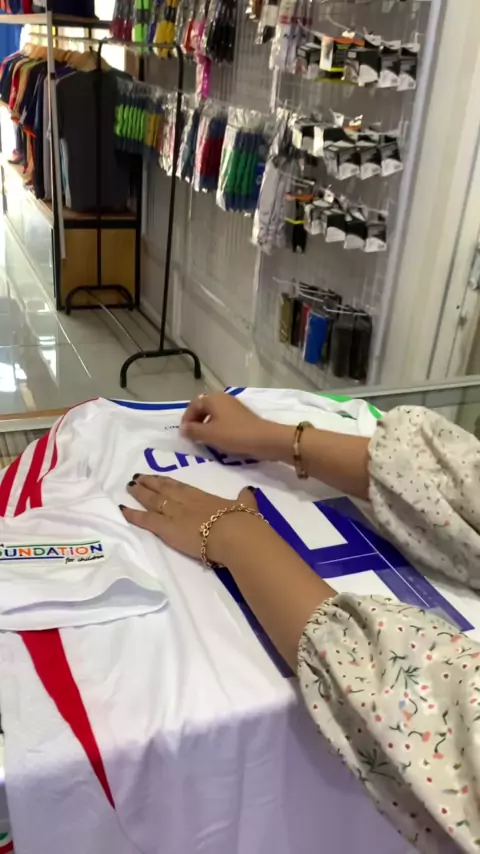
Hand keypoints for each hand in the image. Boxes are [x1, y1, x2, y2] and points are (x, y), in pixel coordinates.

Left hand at [121, 474, 257, 564]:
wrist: (234, 534)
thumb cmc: (241, 521)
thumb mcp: (245, 505)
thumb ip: (244, 498)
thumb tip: (248, 492)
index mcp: (201, 496)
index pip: (179, 486)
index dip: (166, 482)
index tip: (156, 478)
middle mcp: (184, 501)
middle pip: (162, 490)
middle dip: (149, 484)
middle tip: (136, 478)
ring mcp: (173, 513)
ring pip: (152, 501)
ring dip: (139, 494)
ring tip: (129, 487)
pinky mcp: (166, 528)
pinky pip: (146, 520)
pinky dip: (133, 515)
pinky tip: (123, 510)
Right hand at [180, 393, 279, 457]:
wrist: (265, 440)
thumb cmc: (234, 434)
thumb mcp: (209, 434)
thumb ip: (193, 430)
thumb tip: (183, 428)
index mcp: (213, 399)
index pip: (193, 405)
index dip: (186, 419)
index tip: (184, 434)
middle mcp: (223, 399)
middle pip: (203, 408)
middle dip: (195, 422)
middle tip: (192, 437)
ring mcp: (234, 407)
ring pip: (214, 414)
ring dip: (206, 426)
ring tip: (203, 440)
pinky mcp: (242, 416)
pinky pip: (223, 420)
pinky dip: (217, 428)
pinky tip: (218, 440)